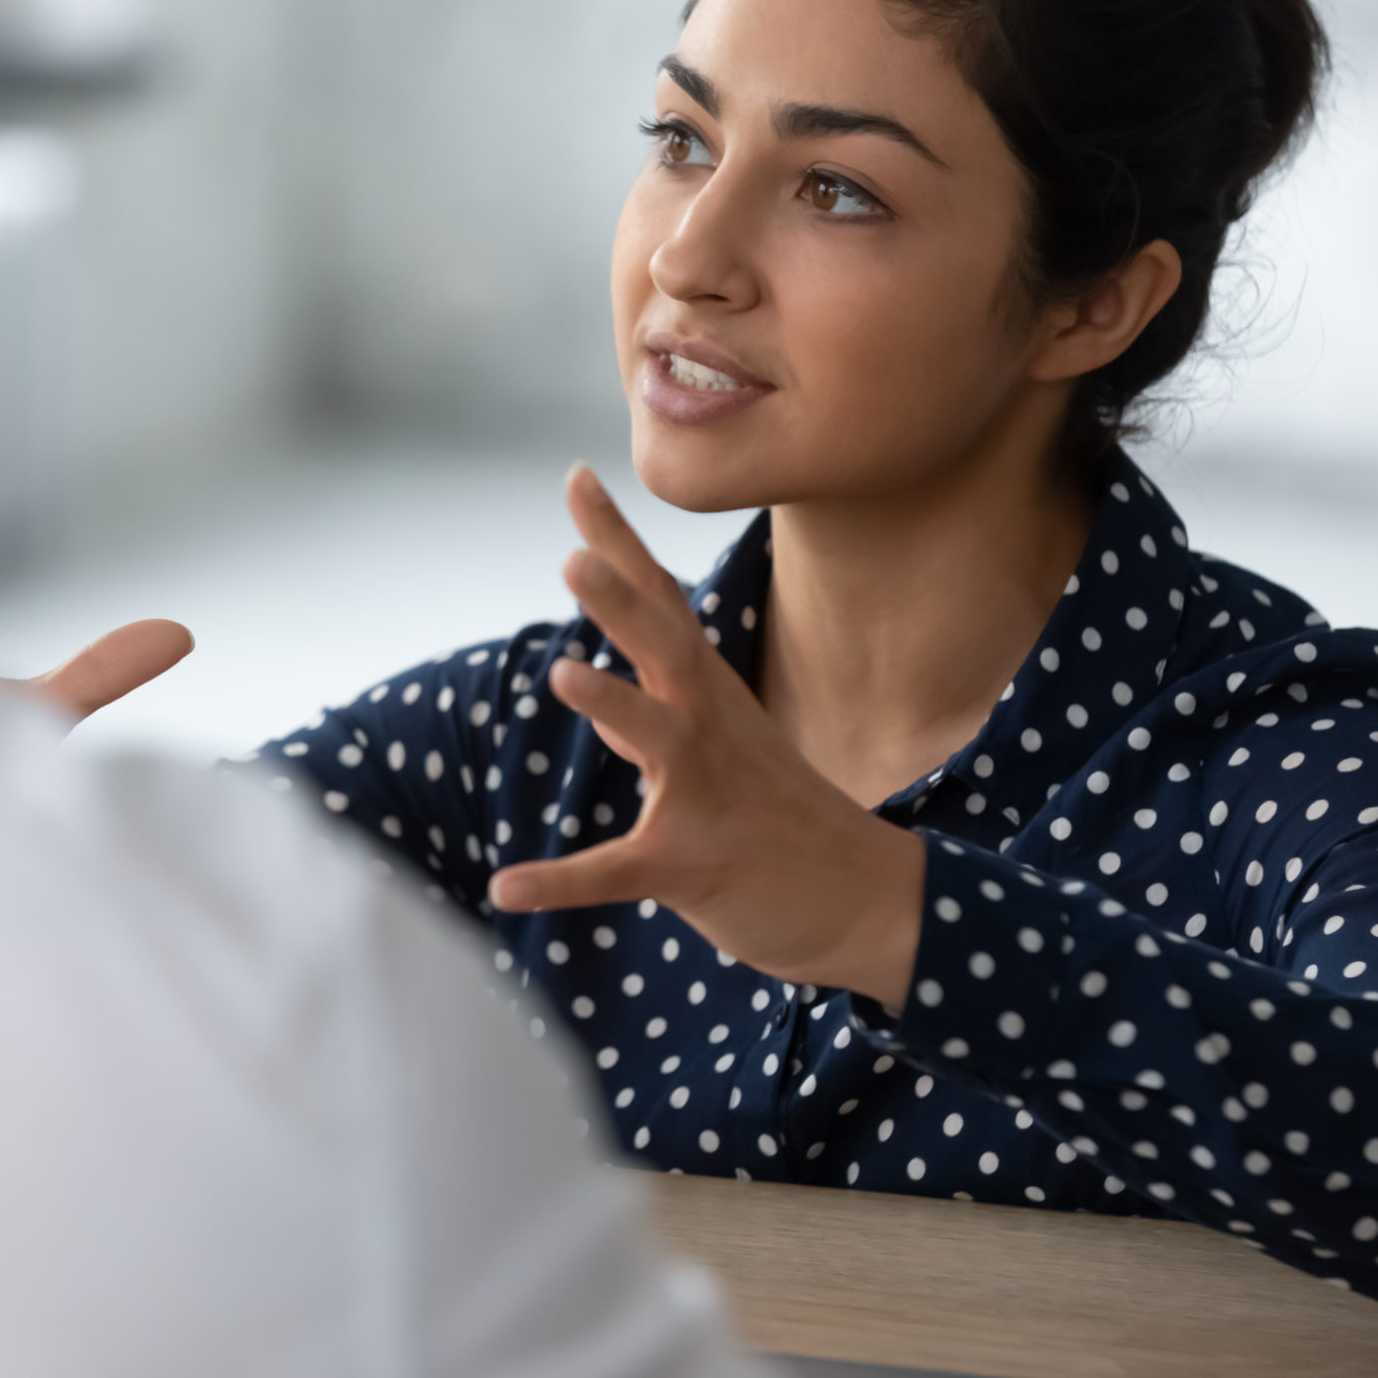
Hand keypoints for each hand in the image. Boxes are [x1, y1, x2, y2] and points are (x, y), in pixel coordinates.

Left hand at [486, 465, 928, 1012]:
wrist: (870, 902)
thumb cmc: (784, 819)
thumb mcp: (723, 749)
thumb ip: (658, 714)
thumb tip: (611, 704)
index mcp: (708, 695)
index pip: (658, 601)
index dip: (617, 541)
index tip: (576, 475)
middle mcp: (709, 730)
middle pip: (666, 650)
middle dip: (622, 602)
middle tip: (572, 558)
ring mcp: (705, 795)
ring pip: (660, 741)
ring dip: (613, 707)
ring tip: (560, 672)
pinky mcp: (690, 865)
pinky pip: (618, 871)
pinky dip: (560, 882)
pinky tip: (506, 886)